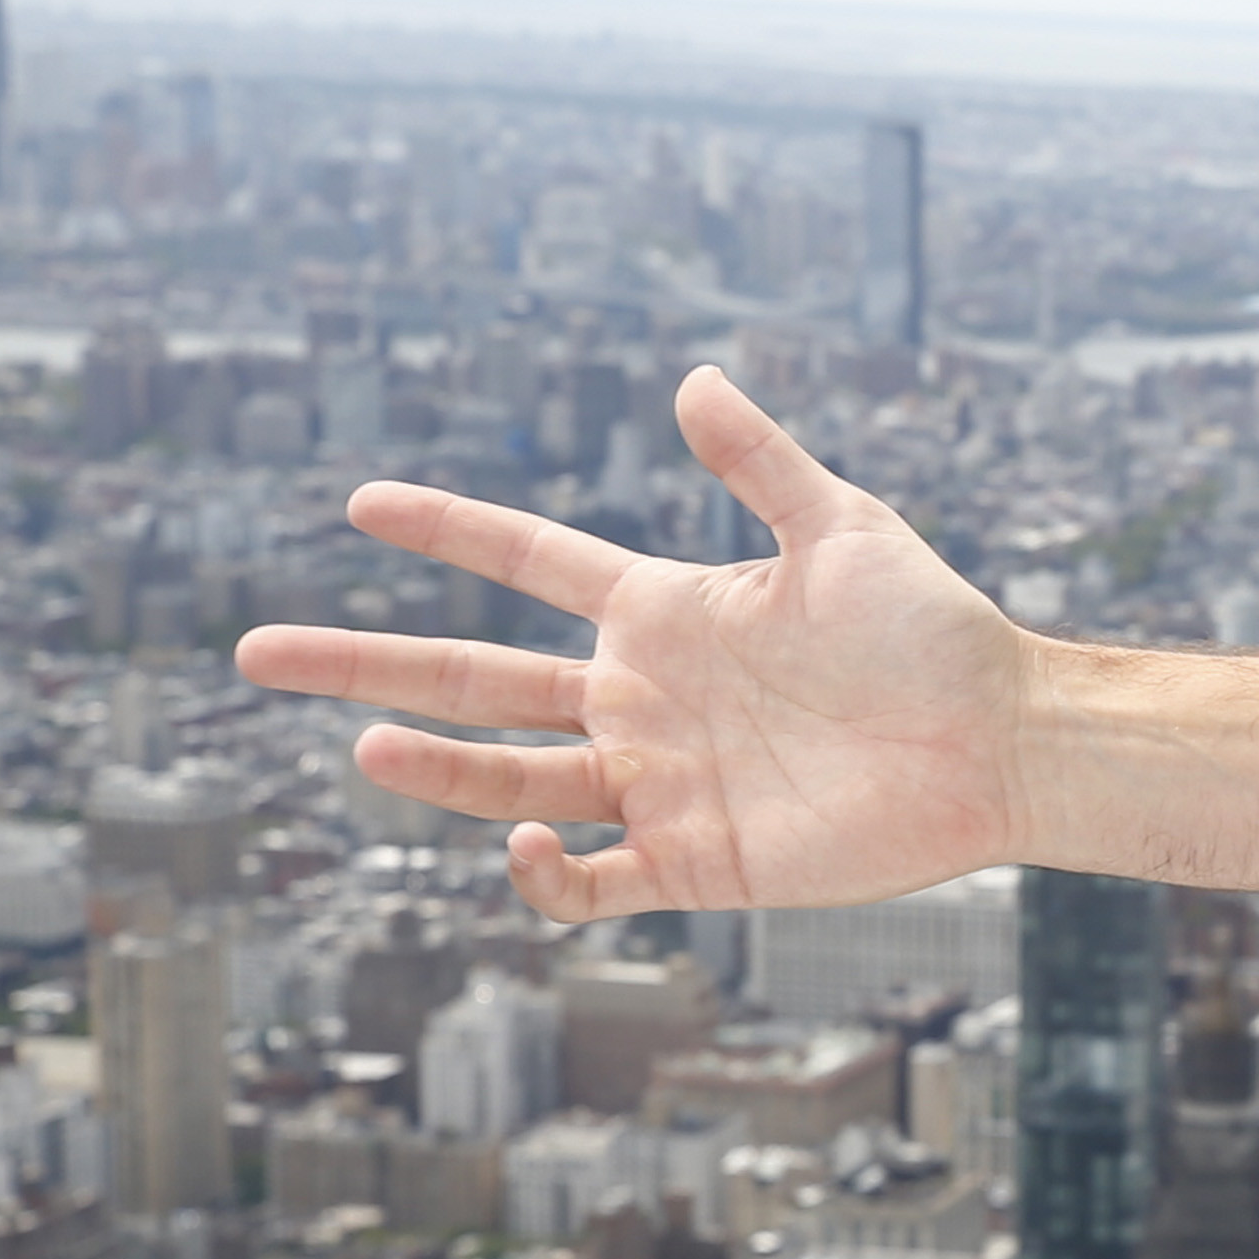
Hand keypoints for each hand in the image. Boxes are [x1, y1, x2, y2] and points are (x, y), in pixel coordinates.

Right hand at [233, 370, 1036, 926]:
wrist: (1003, 741)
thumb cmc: (936, 631)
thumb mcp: (846, 530)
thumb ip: (761, 463)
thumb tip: (692, 379)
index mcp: (666, 612)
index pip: (528, 564)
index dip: (449, 532)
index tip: (358, 501)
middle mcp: (643, 698)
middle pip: (474, 681)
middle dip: (367, 664)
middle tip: (256, 650)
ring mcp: (660, 783)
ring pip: (510, 779)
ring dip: (436, 767)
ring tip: (366, 743)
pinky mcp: (696, 862)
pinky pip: (588, 879)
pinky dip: (542, 873)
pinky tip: (523, 843)